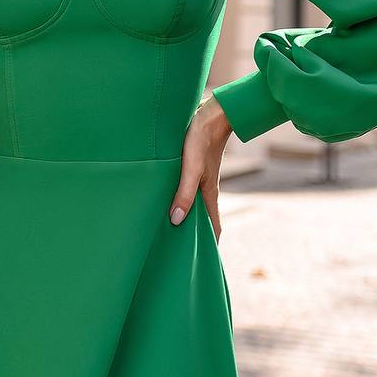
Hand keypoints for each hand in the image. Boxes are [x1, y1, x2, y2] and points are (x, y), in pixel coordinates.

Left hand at [168, 93, 232, 239]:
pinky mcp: (192, 168)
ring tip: (167, 230)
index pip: (212, 227)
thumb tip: (175, 221)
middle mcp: (205, 190)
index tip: (201, 263)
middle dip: (193, 235)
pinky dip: (178, 201)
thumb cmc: (201, 139)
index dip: (209, 245)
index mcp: (209, 194)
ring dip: (183, 217)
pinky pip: (186, 192)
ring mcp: (198, 179)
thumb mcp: (190, 168)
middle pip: (201, 218)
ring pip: (192, 205)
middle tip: (178, 251)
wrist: (212, 113)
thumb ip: (183, 194)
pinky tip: (164, 201)